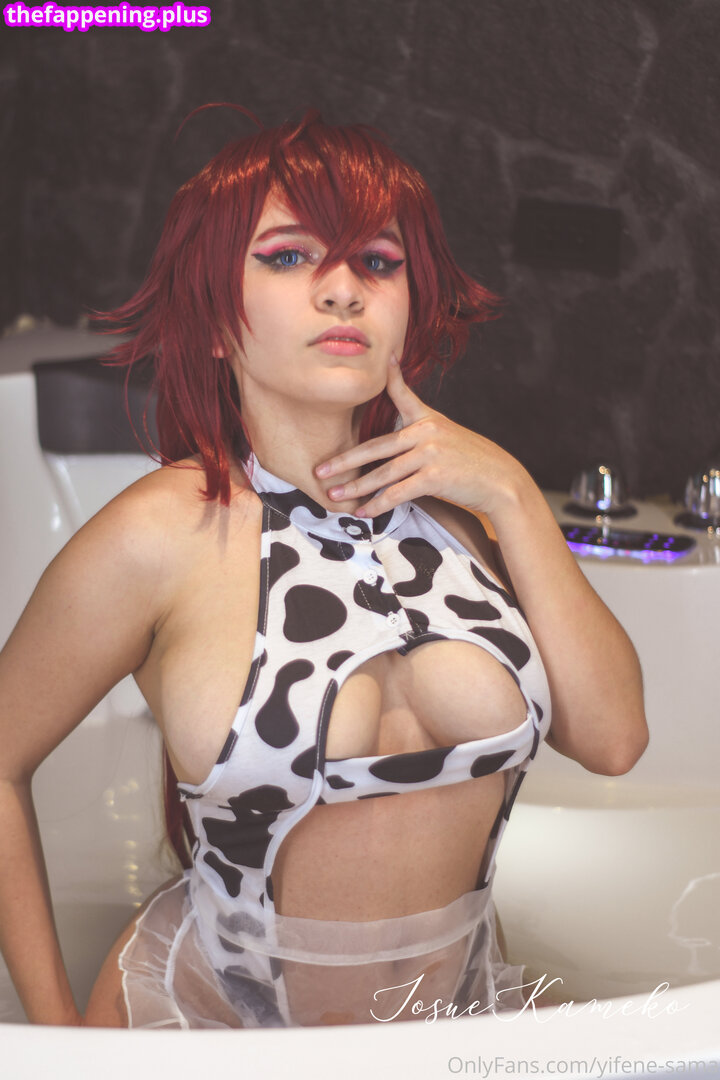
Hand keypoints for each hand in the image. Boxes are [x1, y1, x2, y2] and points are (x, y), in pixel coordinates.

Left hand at [315, 355, 529, 518]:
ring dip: (356, 487)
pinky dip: (378, 504)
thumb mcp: (449, 437)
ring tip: (335, 495)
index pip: (403, 394)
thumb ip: (422, 435)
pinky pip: (398, 492)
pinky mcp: (434, 476)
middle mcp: (426, 432)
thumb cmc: (472, 463)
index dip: (390, 377)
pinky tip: (363, 511)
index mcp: (428, 419)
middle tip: (321, 470)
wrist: (500, 481)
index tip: (380, 360)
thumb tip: (396, 442)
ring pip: (383, 473)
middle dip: (345, 460)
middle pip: (376, 447)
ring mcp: (430, 453)